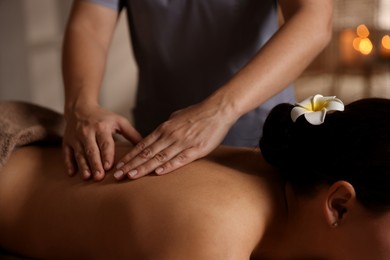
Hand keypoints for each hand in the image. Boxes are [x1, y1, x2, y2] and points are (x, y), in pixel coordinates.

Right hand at [63, 105, 141, 180]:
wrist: (80, 108)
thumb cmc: (103, 118)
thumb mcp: (119, 121)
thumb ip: (132, 134)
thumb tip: (145, 147)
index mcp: (101, 127)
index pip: (105, 143)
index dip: (106, 155)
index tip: (108, 166)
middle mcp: (87, 132)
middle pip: (91, 150)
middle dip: (95, 164)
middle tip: (99, 177)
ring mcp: (75, 137)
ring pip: (79, 153)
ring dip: (83, 166)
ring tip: (87, 177)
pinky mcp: (66, 141)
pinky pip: (66, 153)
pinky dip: (68, 164)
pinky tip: (71, 174)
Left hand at [113, 100, 235, 179]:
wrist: (217, 110)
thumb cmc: (197, 113)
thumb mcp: (176, 117)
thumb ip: (166, 127)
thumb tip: (158, 135)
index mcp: (164, 128)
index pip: (142, 145)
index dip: (130, 156)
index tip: (118, 165)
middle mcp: (170, 136)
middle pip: (147, 153)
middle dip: (131, 165)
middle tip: (117, 175)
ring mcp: (183, 143)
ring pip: (159, 157)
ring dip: (144, 168)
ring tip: (130, 176)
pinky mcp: (196, 150)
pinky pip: (180, 160)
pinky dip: (168, 166)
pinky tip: (158, 173)